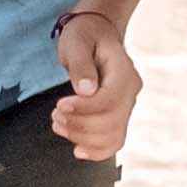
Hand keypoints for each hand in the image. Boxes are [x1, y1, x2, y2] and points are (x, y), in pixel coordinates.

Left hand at [50, 4, 139, 161]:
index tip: (60, 105)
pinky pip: (114, 142)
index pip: (109, 99)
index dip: (84, 108)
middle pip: (111, 121)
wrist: (96, 35)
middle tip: (55, 115)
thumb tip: (86, 90)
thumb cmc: (85, 36)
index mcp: (124, 71)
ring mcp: (127, 106)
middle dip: (79, 124)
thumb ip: (80, 64)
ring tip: (58, 124)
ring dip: (83, 138)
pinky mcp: (118, 117)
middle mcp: (131, 91)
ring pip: (112, 136)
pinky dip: (97, 151)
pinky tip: (77, 150)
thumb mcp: (77, 42)